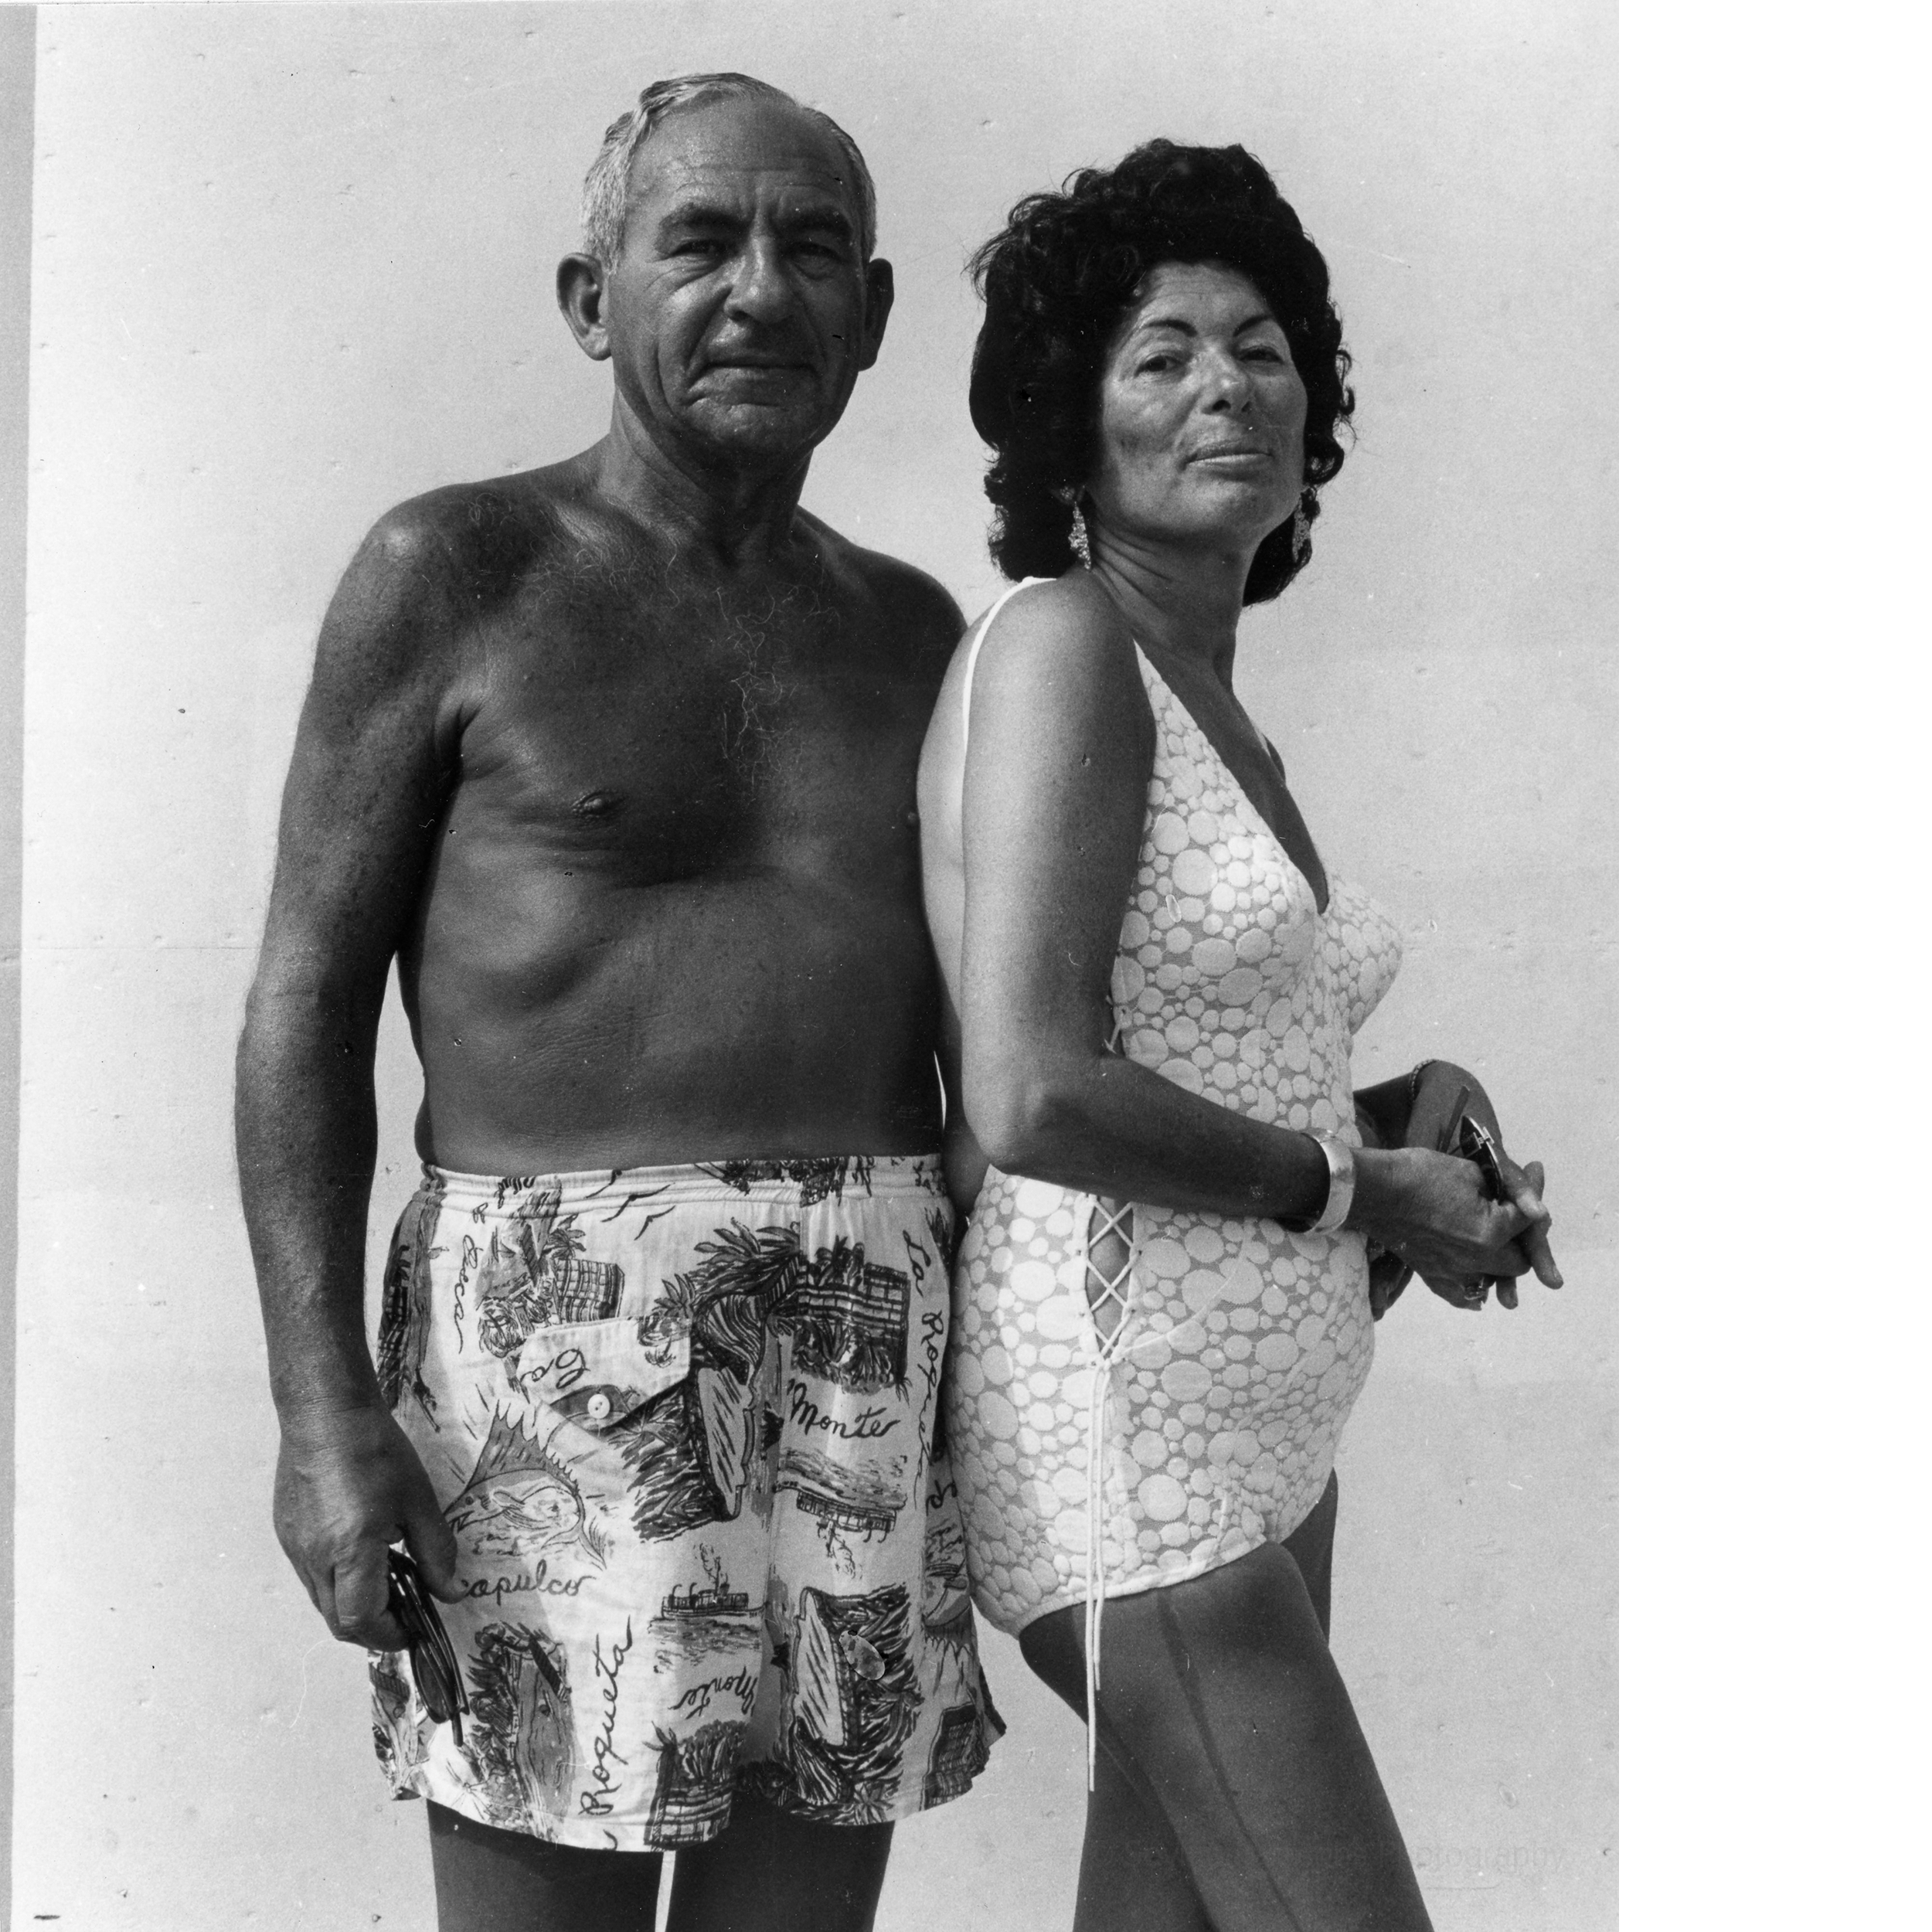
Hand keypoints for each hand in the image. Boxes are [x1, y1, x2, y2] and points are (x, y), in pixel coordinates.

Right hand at [273, 1403, 460, 1649]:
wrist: (326, 1413)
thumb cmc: (377, 1451)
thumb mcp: (418, 1501)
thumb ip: (435, 1552)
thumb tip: (449, 1593)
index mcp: (349, 1550)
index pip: (361, 1621)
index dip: (390, 1635)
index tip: (414, 1629)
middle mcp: (314, 1558)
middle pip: (338, 1621)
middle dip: (373, 1628)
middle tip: (405, 1613)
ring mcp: (295, 1548)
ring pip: (322, 1601)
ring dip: (354, 1604)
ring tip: (388, 1578)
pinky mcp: (286, 1534)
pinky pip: (311, 1576)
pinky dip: (337, 1581)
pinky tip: (362, 1554)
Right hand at [1349, 1145, 1559, 1309]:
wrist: (1374, 1191)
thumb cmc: (1421, 1174)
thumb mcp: (1469, 1172)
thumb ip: (1503, 1190)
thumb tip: (1523, 1202)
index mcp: (1491, 1231)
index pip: (1527, 1220)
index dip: (1532, 1198)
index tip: (1534, 1176)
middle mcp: (1478, 1260)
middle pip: (1519, 1262)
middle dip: (1522, 1241)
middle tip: (1515, 1220)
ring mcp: (1454, 1273)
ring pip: (1494, 1281)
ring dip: (1500, 1266)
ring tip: (1499, 1248)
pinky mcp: (1433, 1277)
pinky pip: (1462, 1296)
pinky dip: (1474, 1291)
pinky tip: (1478, 1282)